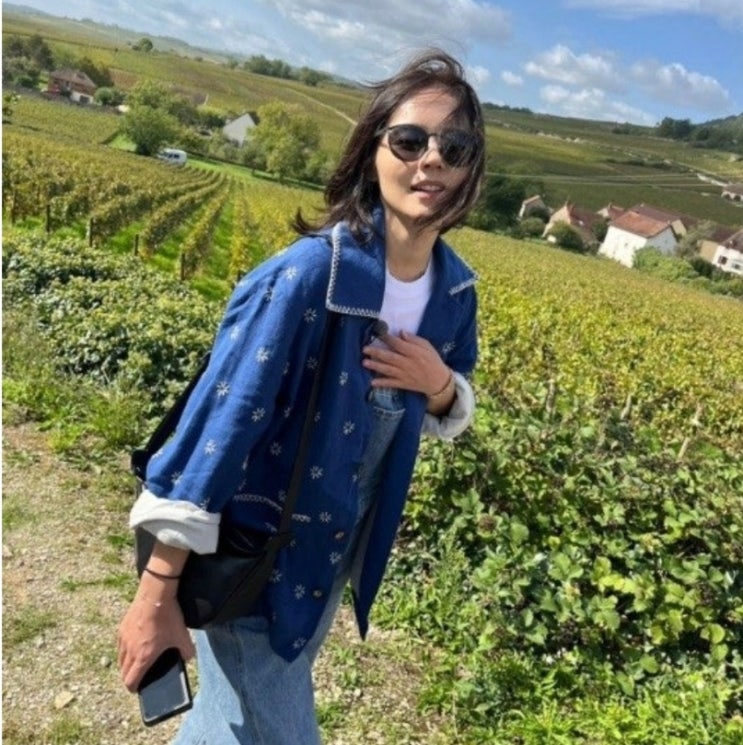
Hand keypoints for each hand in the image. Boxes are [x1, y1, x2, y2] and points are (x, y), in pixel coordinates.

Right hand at [117, 575, 194, 691]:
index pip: (130, 681)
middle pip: (123, 673)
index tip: (138, 689)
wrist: (155, 594)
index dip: (134, 688)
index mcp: (143, 657)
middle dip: (130, 677)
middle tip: (138, 676)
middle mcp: (129, 650)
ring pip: (120, 659)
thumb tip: (188, 658)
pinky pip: (120, 645)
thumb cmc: (168, 616)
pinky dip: (125, 649)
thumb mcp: (182, 636)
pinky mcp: (122, 627)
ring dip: (126, 664)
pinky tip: (135, 643)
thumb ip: (187, 652)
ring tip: (137, 661)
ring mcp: (124, 639)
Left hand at [362, 330, 449, 396]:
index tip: (378, 334)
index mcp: (414, 353)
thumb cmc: (432, 360)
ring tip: (365, 362)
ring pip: (388, 370)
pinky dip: (382, 383)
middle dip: (377, 353)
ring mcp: (405, 375)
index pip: (398, 344)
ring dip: (376, 366)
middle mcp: (408, 364)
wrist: (438, 381)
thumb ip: (414, 339)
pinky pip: (392, 384)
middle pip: (390, 357)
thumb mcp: (427, 346)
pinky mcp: (404, 384)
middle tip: (365, 349)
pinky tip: (372, 382)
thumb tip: (401, 332)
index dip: (387, 339)